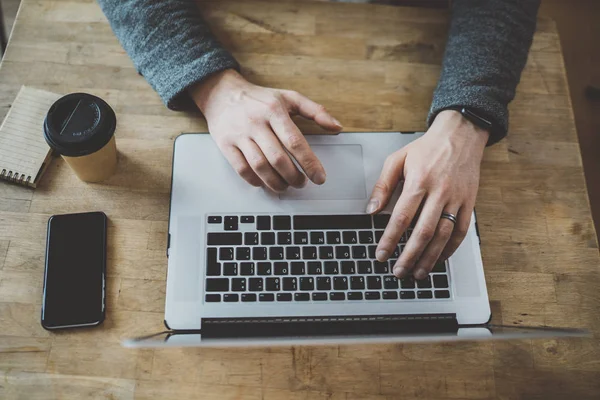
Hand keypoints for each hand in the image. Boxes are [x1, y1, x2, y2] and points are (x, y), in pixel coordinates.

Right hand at [189, 69, 342, 191]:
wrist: (221, 93)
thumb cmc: (259, 99)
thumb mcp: (289, 97)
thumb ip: (316, 111)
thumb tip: (337, 126)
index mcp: (274, 110)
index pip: (295, 142)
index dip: (309, 163)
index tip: (319, 177)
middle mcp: (256, 122)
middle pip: (278, 158)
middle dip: (294, 176)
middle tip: (302, 183)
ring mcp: (239, 135)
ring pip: (260, 167)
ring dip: (276, 182)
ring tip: (286, 185)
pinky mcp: (226, 144)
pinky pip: (242, 169)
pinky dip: (255, 181)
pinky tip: (265, 182)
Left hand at [366, 110, 488, 279]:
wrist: (461, 134)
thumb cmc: (426, 148)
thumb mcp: (397, 159)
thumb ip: (382, 185)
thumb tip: (371, 209)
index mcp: (419, 181)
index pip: (402, 217)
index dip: (390, 239)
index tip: (382, 254)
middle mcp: (440, 192)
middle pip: (423, 232)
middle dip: (409, 255)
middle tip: (398, 271)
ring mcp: (457, 199)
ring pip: (443, 236)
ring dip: (429, 258)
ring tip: (417, 273)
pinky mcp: (469, 203)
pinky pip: (461, 231)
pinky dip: (450, 249)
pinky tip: (439, 259)